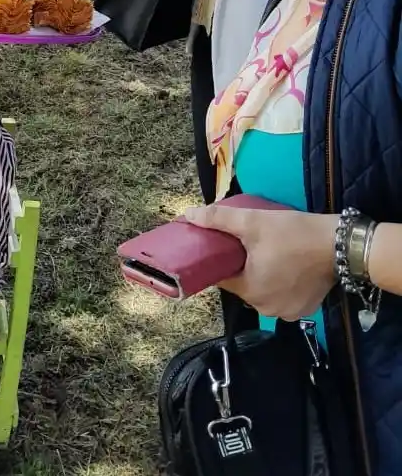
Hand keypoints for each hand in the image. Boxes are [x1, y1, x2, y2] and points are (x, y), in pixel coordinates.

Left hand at [184, 204, 338, 321]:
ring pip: (262, 291)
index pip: (222, 278)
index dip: (220, 261)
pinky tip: (281, 265)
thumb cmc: (292, 234)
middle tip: (247, 244)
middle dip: (241, 266)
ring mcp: (289, 312)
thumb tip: (189, 215)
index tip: (222, 246)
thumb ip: (217, 219)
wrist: (339, 244)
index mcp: (251, 292)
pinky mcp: (306, 309)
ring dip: (260, 275)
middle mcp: (268, 309)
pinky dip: (279, 283)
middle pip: (242, 285)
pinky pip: (281, 296)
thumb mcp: (252, 222)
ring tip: (264, 252)